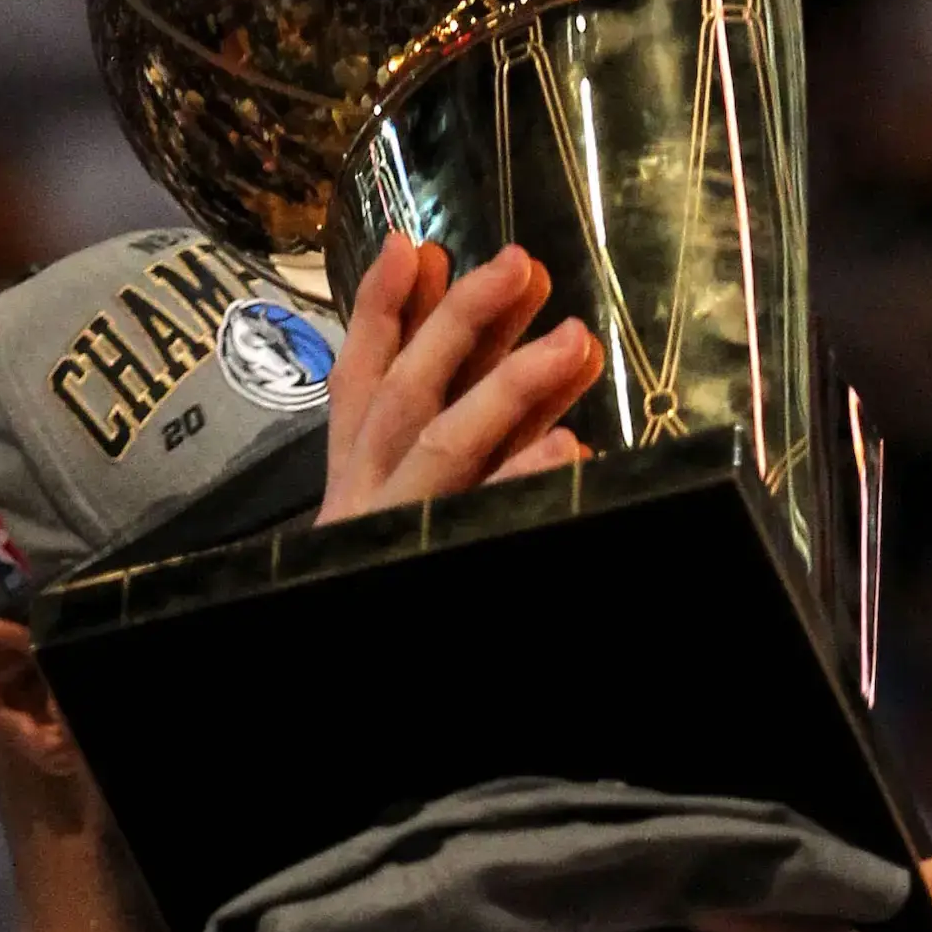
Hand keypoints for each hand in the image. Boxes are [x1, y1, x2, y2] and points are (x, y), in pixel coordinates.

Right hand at [318, 232, 606, 523]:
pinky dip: (527, 477)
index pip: (360, 376)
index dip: (379, 310)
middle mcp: (371, 490)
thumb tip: (431, 287)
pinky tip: (569, 444)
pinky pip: (491, 514)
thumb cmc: (402, 548)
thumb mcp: (401, 479)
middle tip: (521, 265)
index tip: (411, 247)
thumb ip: (435, 401)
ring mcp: (408, 525)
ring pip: (450, 443)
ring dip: (512, 384)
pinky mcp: (448, 552)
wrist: (381, 684)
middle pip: (409, 393)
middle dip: (459, 322)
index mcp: (355, 468)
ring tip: (577, 340)